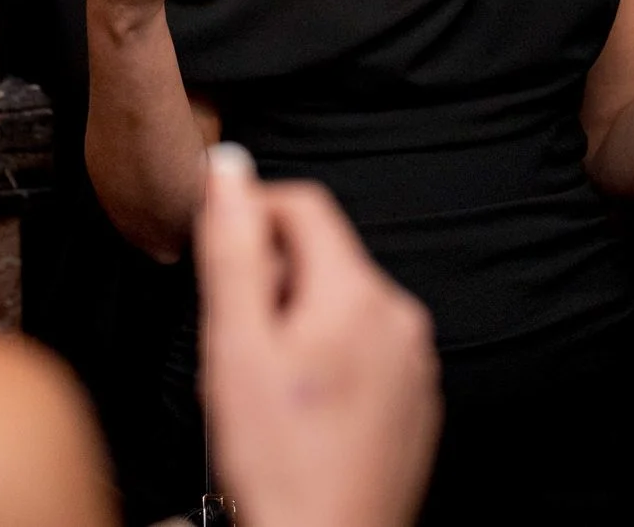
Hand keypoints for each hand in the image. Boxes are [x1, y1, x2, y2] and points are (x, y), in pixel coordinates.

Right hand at [197, 145, 440, 526]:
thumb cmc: (278, 464)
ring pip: (342, 309)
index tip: (218, 256)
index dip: (252, 214)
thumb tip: (229, 169)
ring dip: (297, 326)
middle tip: (234, 345)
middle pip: (323, 260)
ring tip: (262, 387)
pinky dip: (329, 363)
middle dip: (271, 284)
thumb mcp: (235, 349)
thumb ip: (232, 251)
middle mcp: (400, 318)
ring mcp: (414, 364)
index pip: (305, 205)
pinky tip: (300, 413)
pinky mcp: (416, 402)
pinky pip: (366, 353)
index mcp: (358, 294)